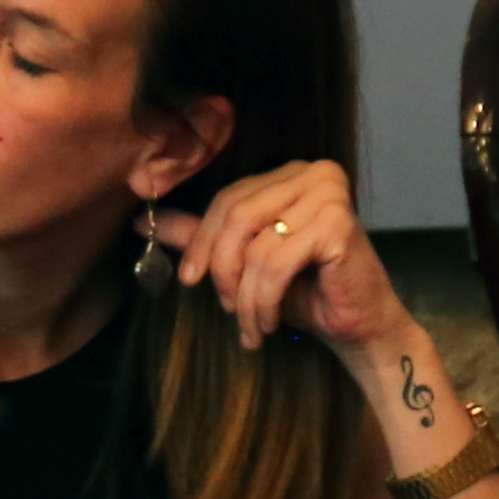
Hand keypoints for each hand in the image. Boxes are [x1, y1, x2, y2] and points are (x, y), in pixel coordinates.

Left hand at [147, 162, 406, 361]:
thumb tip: (141, 220)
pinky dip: (264, 300)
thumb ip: (202, 237)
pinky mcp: (339, 224)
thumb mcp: (243, 261)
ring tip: (249, 324)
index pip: (228, 199)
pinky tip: (268, 324)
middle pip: (236, 216)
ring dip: (245, 296)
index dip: (200, 241)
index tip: (187, 279)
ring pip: (254, 246)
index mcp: (289, 173)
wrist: (358, 325)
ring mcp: (329, 195)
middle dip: (220, 268)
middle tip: (225, 307)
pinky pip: (276, 264)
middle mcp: (314, 173)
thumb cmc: (305, 291)